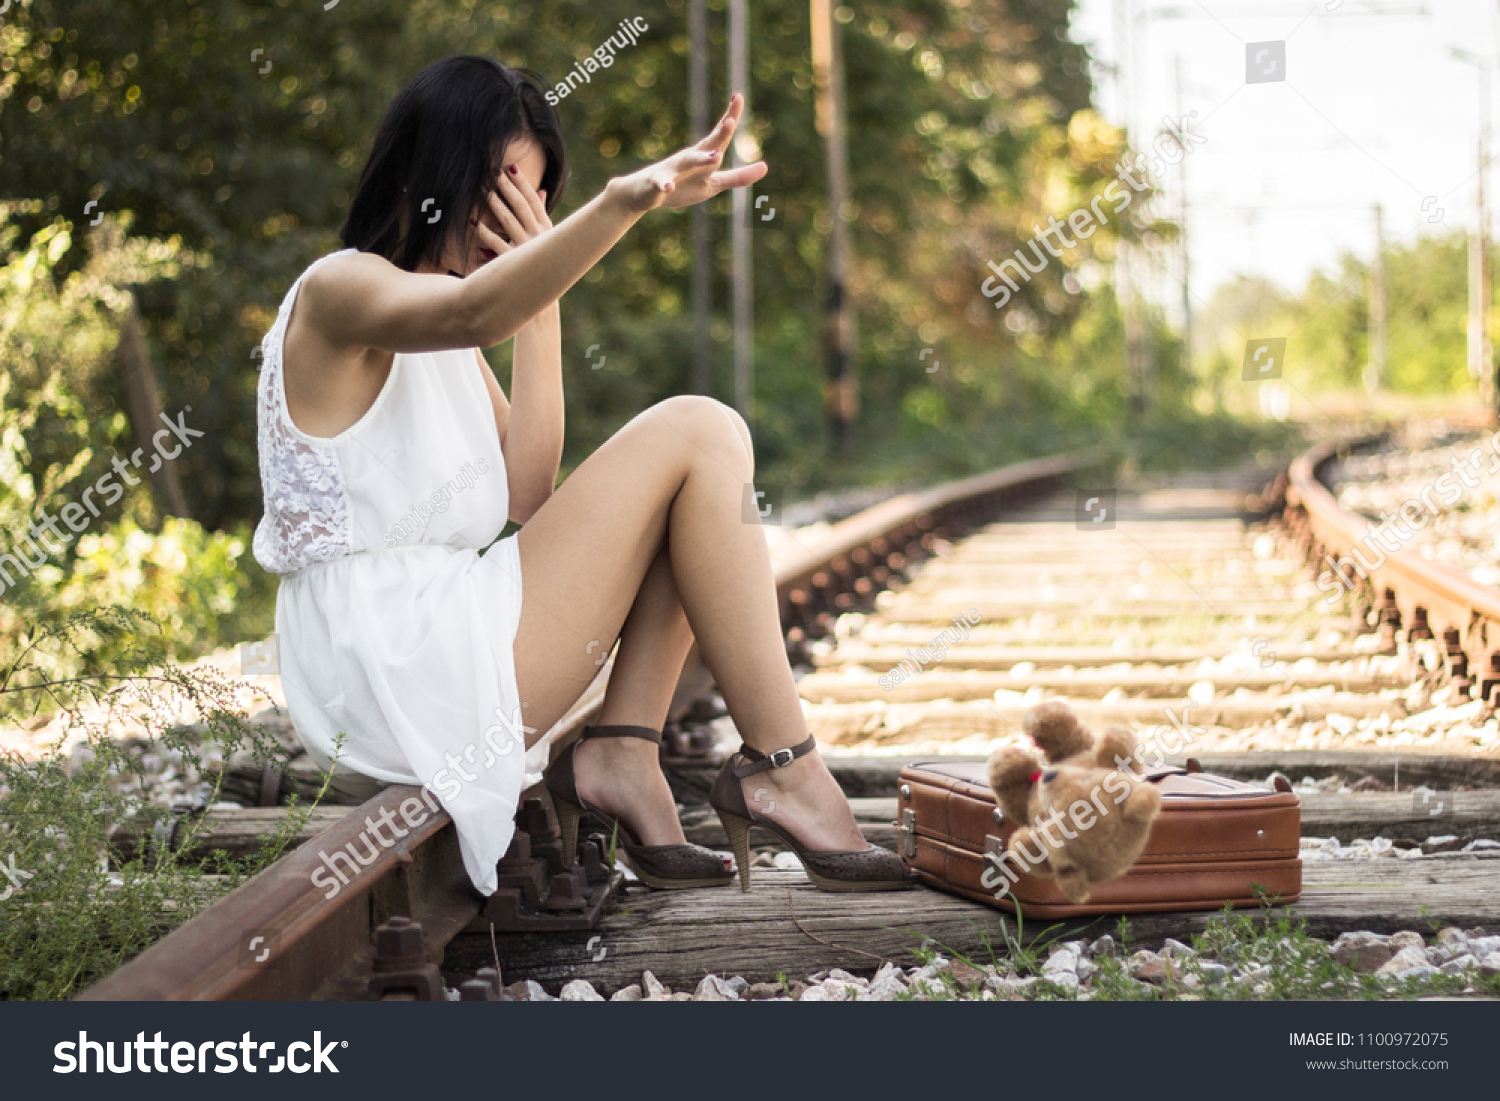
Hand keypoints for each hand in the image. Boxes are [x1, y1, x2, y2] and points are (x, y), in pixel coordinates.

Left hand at [472, 164, 551, 258]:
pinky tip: (473, 221)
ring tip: (482, 189)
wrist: (540, 292)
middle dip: (507, 187)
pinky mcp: (512, 262)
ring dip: (494, 203)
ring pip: (507, 220)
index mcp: (546, 229)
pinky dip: (484, 232)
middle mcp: (538, 237)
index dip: (522, 183)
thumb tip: (542, 190)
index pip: (534, 201)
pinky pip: (495, 243)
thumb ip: (541, 213)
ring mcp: (525, 249)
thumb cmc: (542, 261)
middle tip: (493, 172)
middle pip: (520, 206)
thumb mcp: (546, 236)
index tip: (511, 167)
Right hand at [607, 92, 766, 214]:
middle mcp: (690, 159)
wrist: (643, 193)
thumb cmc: (682, 185)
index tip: (739, 95)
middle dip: (720, 134)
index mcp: (703, 157)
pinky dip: (664, 184)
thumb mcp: (714, 184)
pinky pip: (661, 184)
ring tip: (715, 156)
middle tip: (731, 121)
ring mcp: (673, 170)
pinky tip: (668, 187)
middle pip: (708, 145)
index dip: (730, 117)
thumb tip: (765, 167)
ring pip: (688, 161)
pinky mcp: (658, 184)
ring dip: (701, 158)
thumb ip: (739, 177)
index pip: (720, 136)